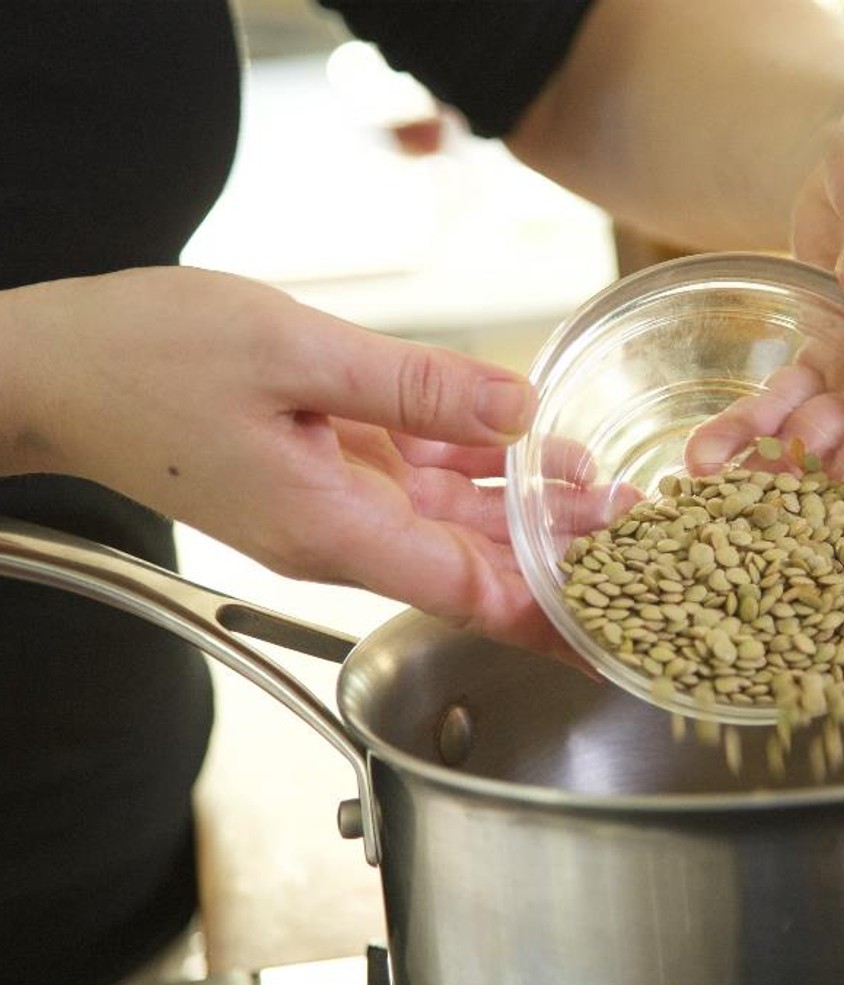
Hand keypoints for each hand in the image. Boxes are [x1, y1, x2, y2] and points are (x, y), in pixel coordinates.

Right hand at [0, 266, 580, 655]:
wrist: (56, 367)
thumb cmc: (145, 358)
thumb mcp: (293, 354)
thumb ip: (415, 387)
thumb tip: (516, 406)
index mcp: (335, 530)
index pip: (469, 596)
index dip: (550, 616)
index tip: (615, 630)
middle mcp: (343, 535)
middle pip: (476, 565)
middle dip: (561, 555)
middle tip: (643, 536)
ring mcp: (336, 507)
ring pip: (455, 523)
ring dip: (528, 509)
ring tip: (608, 492)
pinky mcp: (329, 473)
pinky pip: (418, 479)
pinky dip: (474, 465)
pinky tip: (529, 445)